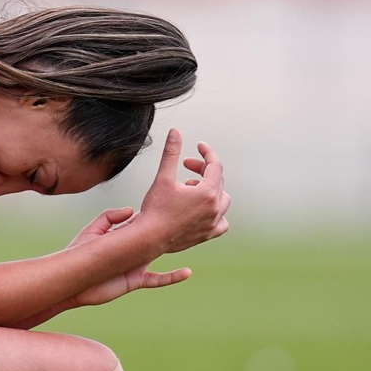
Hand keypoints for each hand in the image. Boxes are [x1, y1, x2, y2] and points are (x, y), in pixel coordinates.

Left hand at [65, 205, 191, 306]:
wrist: (72, 280)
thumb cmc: (78, 253)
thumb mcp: (93, 230)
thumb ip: (109, 217)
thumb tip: (131, 210)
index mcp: (124, 235)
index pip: (143, 221)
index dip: (154, 212)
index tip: (170, 199)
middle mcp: (133, 250)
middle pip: (155, 236)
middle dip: (171, 227)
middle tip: (191, 216)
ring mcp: (136, 265)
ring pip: (160, 255)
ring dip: (174, 249)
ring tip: (194, 239)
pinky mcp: (136, 279)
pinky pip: (158, 279)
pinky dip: (173, 277)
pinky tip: (187, 272)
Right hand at [134, 129, 229, 254]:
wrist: (148, 238)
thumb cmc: (155, 210)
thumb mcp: (163, 177)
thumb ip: (171, 153)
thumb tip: (175, 132)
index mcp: (208, 192)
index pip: (215, 165)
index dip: (207, 152)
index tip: (198, 146)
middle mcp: (214, 208)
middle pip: (217, 180)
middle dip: (202, 170)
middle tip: (186, 166)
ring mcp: (212, 223)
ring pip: (222, 200)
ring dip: (210, 190)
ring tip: (191, 188)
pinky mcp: (207, 234)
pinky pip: (222, 222)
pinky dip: (216, 214)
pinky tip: (203, 210)